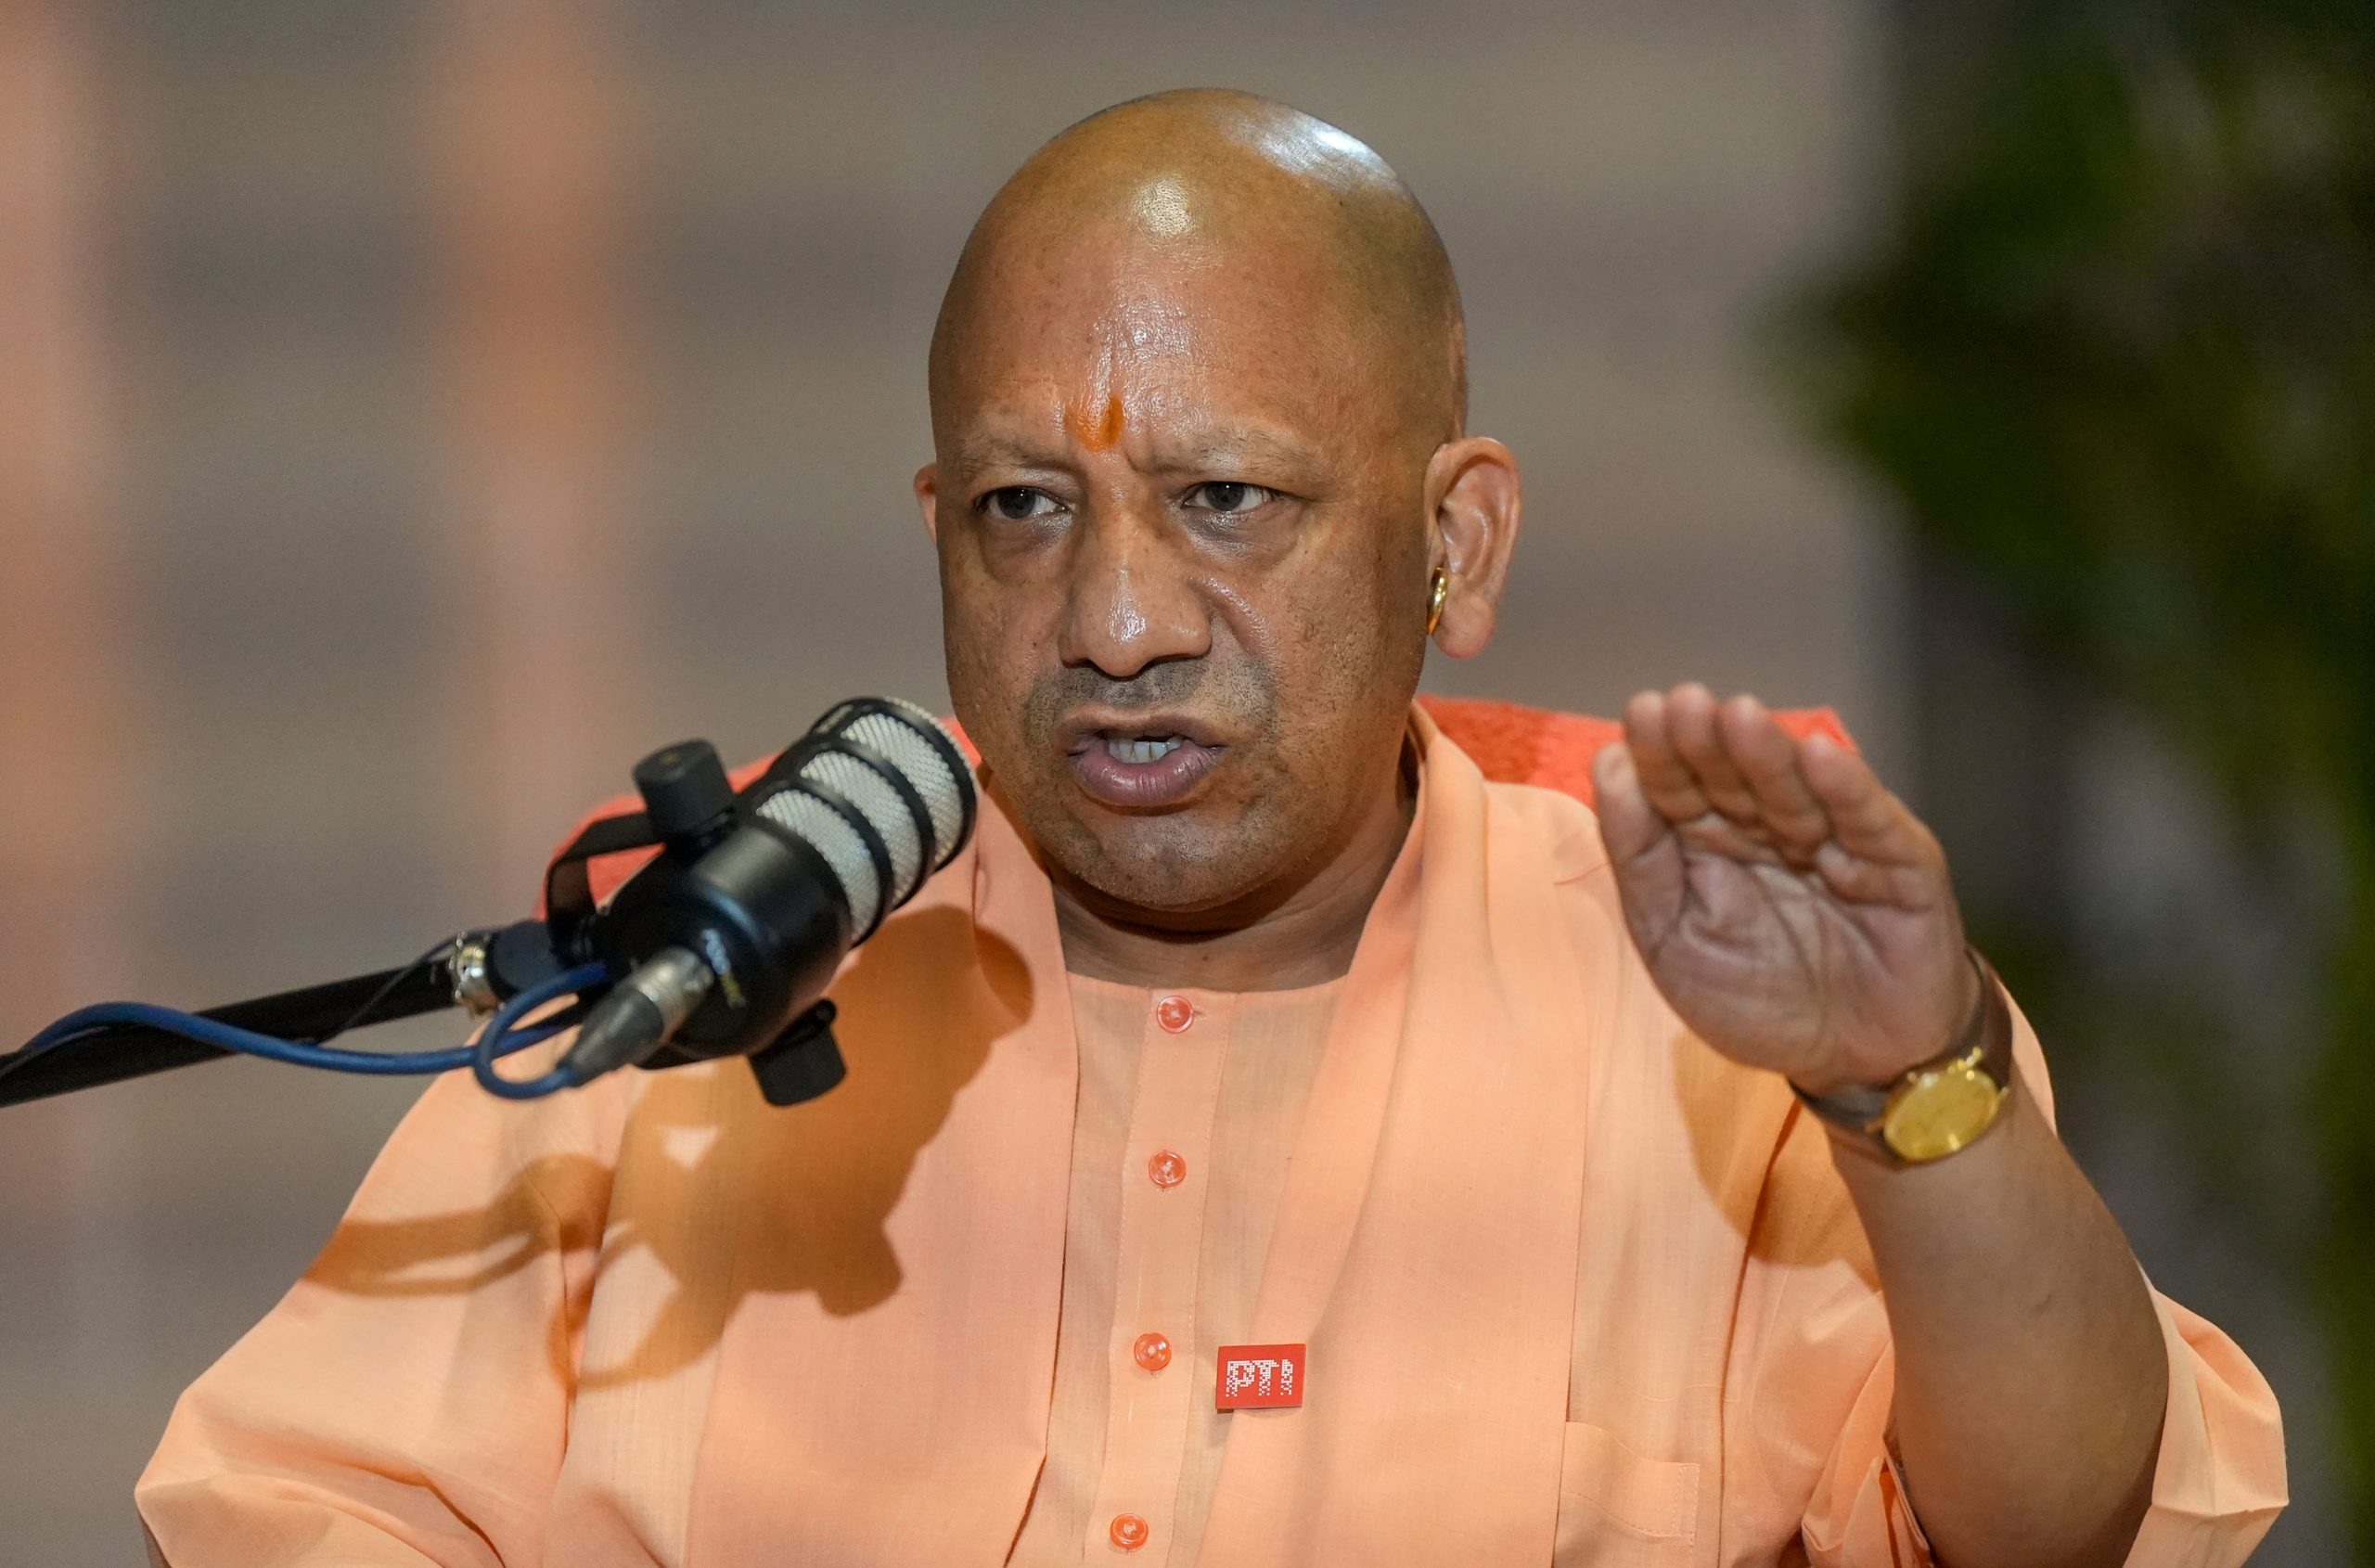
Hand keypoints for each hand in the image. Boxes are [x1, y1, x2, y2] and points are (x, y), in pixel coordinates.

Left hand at [1589, 684, 1979, 1094]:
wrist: (1857, 1061)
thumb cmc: (1760, 998)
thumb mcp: (1672, 939)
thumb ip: (1640, 860)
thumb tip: (1608, 768)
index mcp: (1710, 841)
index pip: (1679, 788)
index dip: (1660, 755)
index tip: (1640, 716)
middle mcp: (1771, 828)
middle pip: (1734, 779)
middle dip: (1707, 743)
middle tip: (1682, 705)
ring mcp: (1837, 841)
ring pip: (1796, 791)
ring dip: (1767, 754)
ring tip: (1738, 717)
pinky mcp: (1899, 863)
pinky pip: (1869, 823)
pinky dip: (1848, 790)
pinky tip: (1821, 756)